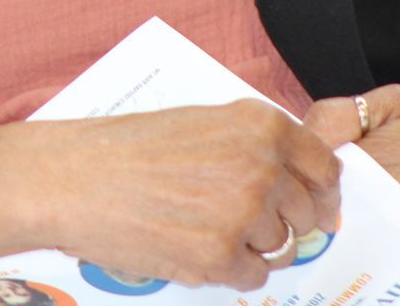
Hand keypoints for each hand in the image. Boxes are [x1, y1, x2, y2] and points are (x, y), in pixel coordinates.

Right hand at [33, 100, 342, 290]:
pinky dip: (230, 270)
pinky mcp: (221, 256)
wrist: (75, 178)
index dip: (323, 191)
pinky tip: (195, 248)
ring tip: (205, 228)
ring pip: (281, 248)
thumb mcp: (202, 123)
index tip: (320, 206)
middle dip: (284, 223)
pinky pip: (252, 276)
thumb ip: (253, 146)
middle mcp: (262, 167)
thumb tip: (298, 182)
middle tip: (246, 222)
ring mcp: (244, 213)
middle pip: (307, 214)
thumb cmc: (128, 149)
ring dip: (253, 246)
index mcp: (261, 126)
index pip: (324, 166)